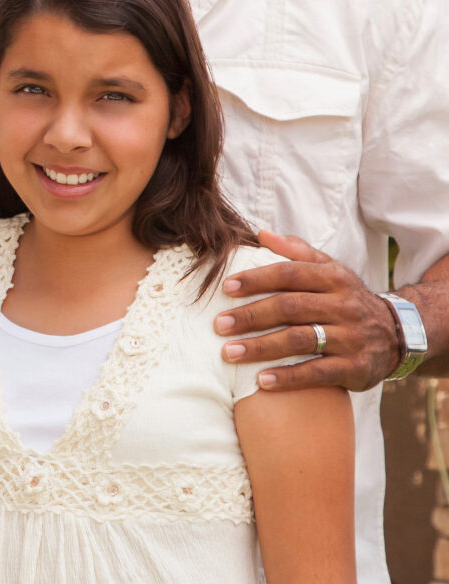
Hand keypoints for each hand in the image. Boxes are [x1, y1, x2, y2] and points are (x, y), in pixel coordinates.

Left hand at [213, 230, 399, 391]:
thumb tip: (261, 234)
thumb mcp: (330, 269)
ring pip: (299, 340)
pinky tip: (261, 381)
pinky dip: (288, 377)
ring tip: (229, 353)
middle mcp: (344, 305)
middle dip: (250, 316)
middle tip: (219, 324)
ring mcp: (351, 337)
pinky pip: (317, 372)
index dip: (256, 279)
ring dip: (261, 347)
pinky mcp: (356, 368)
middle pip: (290, 307)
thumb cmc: (346, 297)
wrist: (397, 334)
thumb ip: (296, 251)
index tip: (225, 288)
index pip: (289, 273)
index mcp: (334, 277)